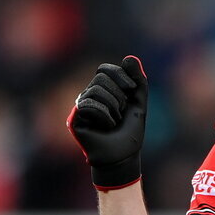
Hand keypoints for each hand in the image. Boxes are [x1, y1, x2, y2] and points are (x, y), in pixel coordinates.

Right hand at [67, 56, 147, 189]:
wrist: (123, 157)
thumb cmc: (130, 133)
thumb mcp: (139, 103)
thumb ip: (138, 81)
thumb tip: (130, 57)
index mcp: (101, 90)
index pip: (105, 69)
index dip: (120, 76)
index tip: (131, 90)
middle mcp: (88, 96)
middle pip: (100, 77)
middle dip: (118, 95)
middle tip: (121, 113)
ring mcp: (80, 107)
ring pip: (95, 90)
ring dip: (114, 107)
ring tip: (114, 122)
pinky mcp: (75, 119)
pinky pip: (89, 105)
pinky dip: (105, 116)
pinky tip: (106, 127)